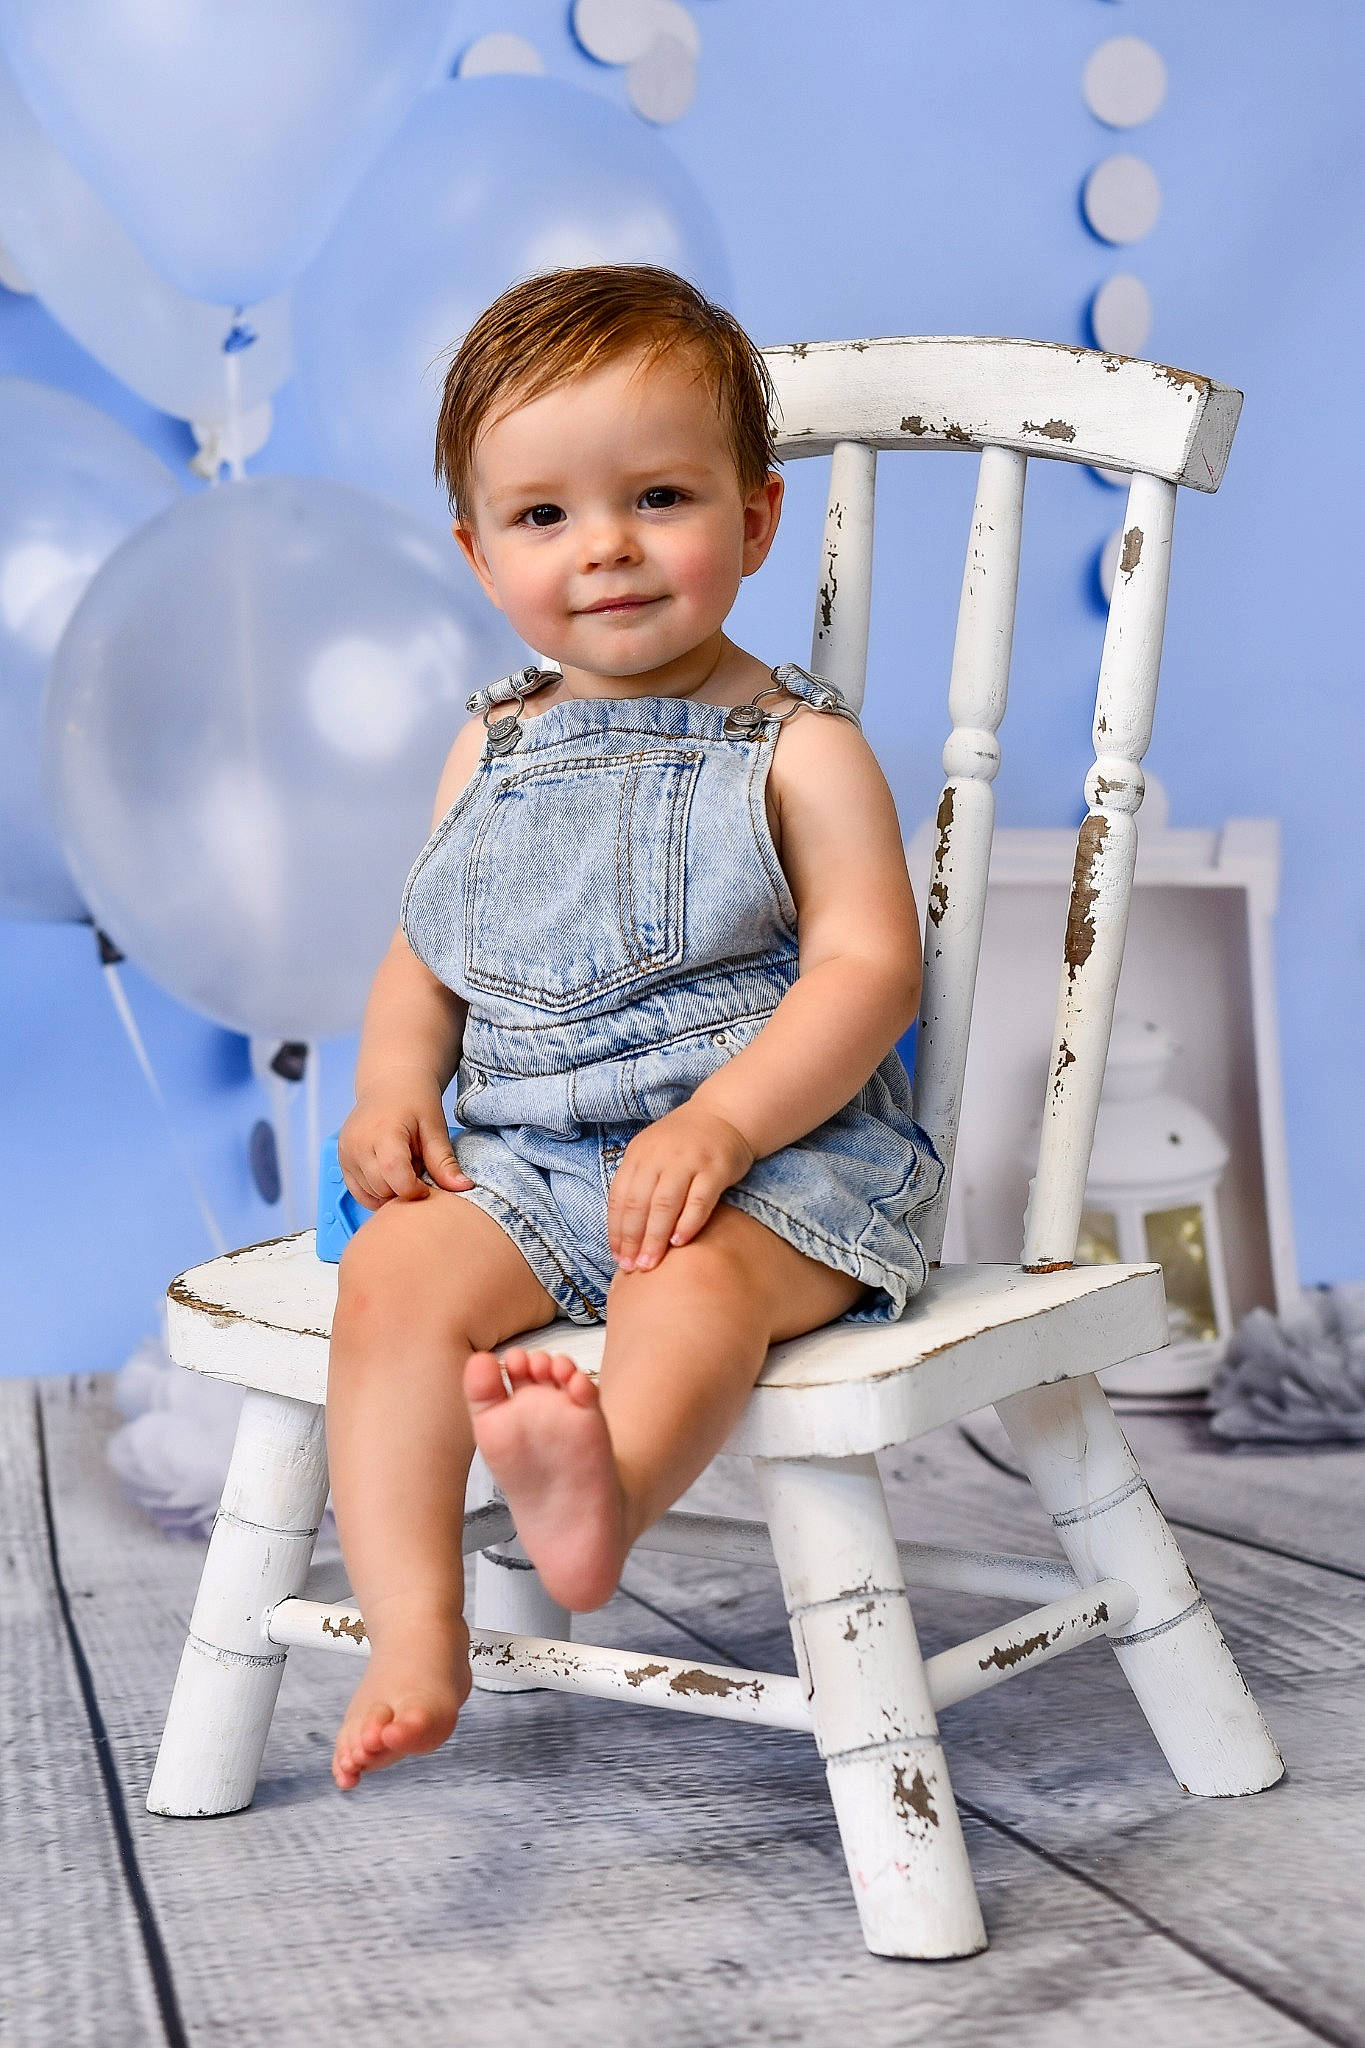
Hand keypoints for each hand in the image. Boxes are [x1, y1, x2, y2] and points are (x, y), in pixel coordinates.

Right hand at [338, 1079, 473, 1209]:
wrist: (390, 1083)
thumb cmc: (415, 1102)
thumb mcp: (434, 1127)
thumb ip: (444, 1161)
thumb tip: (464, 1187)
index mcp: (383, 1133)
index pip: (395, 1176)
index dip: (414, 1190)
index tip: (428, 1185)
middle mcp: (358, 1144)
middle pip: (383, 1189)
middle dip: (405, 1189)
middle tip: (417, 1167)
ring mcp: (346, 1153)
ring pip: (371, 1194)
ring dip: (391, 1190)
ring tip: (403, 1165)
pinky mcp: (342, 1160)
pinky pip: (359, 1193)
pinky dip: (377, 1192)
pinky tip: (391, 1174)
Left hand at [607, 1104, 754, 1272]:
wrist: (724, 1115)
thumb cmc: (683, 1143)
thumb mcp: (652, 1153)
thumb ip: (639, 1183)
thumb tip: (624, 1233)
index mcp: (639, 1153)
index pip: (620, 1196)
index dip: (617, 1229)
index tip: (617, 1257)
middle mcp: (660, 1156)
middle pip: (640, 1203)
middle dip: (633, 1239)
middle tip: (632, 1267)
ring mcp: (688, 1160)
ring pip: (665, 1204)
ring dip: (656, 1237)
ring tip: (651, 1262)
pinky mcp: (715, 1168)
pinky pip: (699, 1200)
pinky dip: (688, 1222)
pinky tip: (680, 1242)